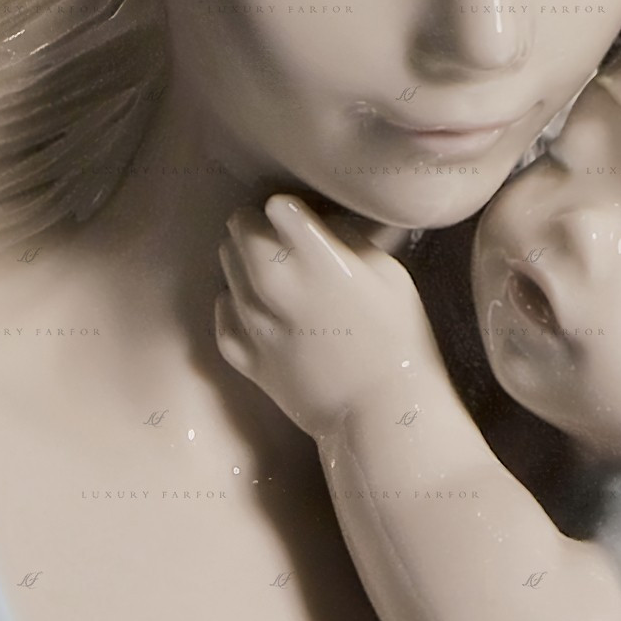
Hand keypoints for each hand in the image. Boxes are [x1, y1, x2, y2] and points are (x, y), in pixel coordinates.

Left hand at [215, 194, 440, 437]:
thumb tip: (318, 221)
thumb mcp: (391, 275)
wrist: (378, 414)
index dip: (292, 208)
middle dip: (258, 223)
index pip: (278, 206)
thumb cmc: (398, 342)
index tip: (303, 217)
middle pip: (242, 227)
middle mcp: (277, 285)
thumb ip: (348, 239)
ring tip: (271, 267)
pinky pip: (222, 310)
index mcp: (318, 260)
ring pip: (226, 262)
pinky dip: (234, 300)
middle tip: (278, 233)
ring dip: (244, 256)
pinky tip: (253, 302)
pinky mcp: (243, 355)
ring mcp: (254, 321)